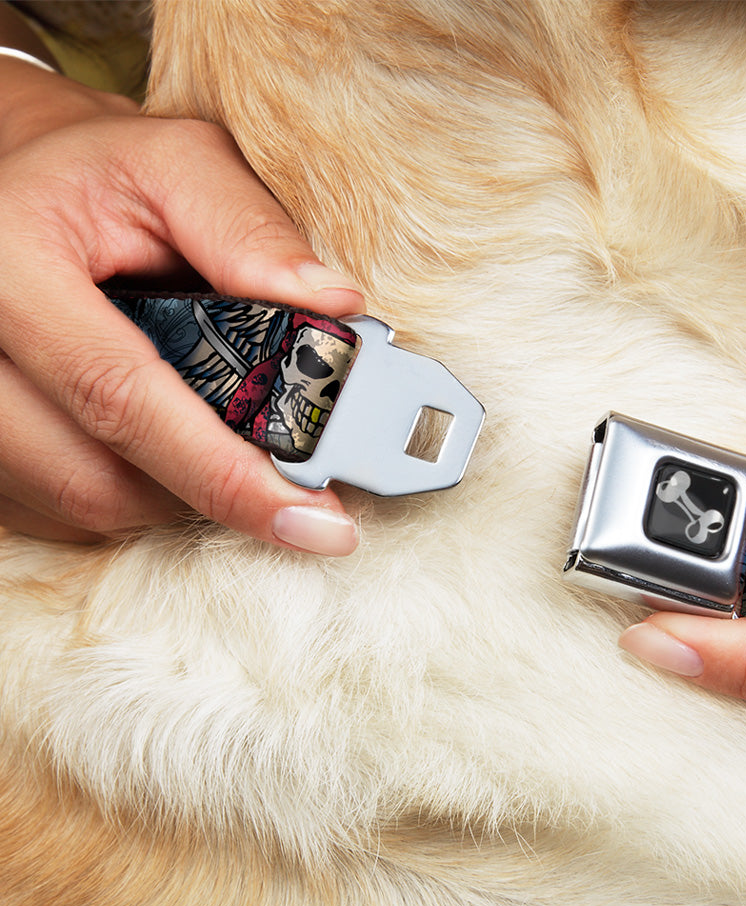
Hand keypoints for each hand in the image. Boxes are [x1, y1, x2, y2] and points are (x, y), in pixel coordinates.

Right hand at [0, 59, 363, 552]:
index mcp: (10, 266)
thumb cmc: (100, 175)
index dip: (224, 474)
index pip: (121, 396)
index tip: (315, 522)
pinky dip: (132, 493)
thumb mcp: (176, 165)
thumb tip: (335, 306)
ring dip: (173, 494)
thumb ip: (250, 230)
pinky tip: (167, 447)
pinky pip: (59, 508)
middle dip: (210, 492)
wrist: (17, 185)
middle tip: (292, 487)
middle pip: (96, 478)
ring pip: (81, 504)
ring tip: (224, 443)